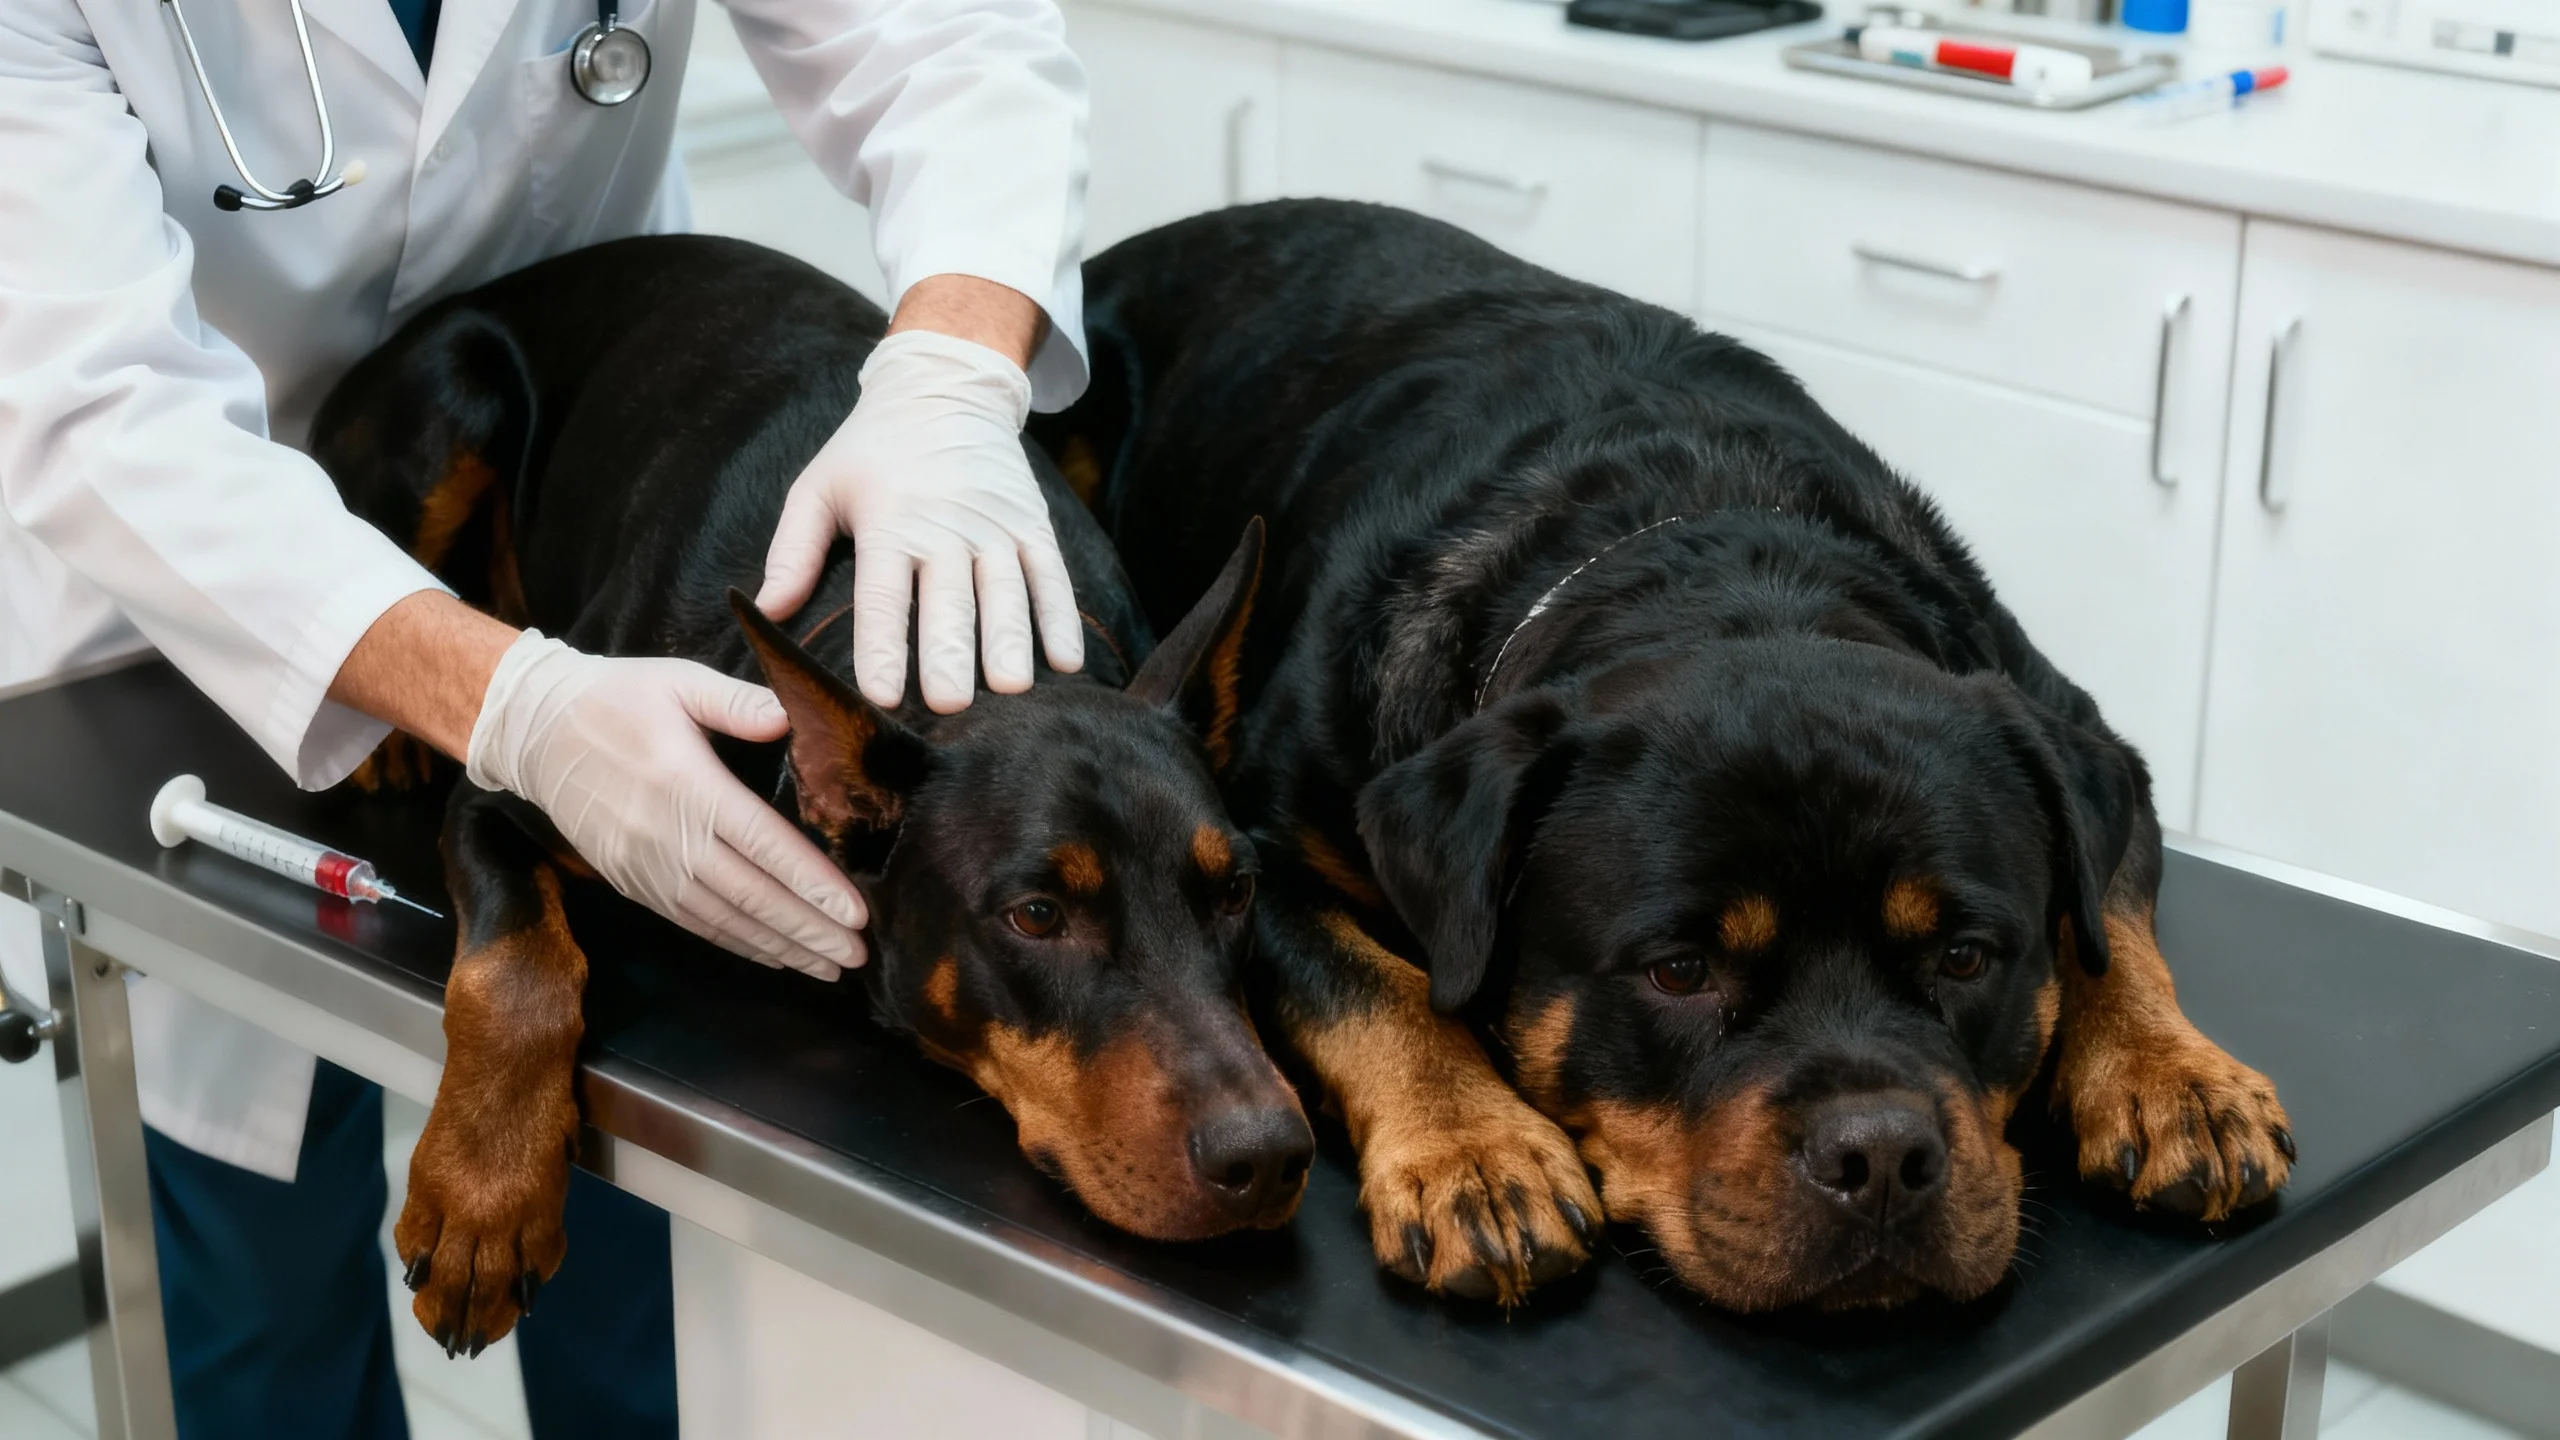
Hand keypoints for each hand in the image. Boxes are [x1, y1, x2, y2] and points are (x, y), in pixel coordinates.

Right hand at [466, 631, 867, 978]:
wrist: (534, 731)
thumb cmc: (617, 698)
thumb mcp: (678, 681)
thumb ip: (736, 701)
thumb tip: (788, 718)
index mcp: (689, 786)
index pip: (764, 845)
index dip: (812, 882)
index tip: (856, 912)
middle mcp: (669, 838)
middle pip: (753, 895)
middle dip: (810, 930)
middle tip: (859, 955)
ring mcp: (648, 868)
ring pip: (726, 920)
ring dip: (781, 947)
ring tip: (829, 968)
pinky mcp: (634, 883)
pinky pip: (695, 922)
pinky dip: (738, 943)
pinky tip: (775, 955)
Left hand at [754, 328, 1082, 712]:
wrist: (944, 388)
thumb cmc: (872, 449)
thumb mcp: (819, 485)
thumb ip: (794, 551)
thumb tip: (766, 612)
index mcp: (888, 522)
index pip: (883, 595)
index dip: (882, 646)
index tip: (882, 695)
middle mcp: (945, 528)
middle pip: (949, 601)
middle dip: (950, 654)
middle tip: (952, 704)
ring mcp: (995, 527)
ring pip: (1006, 592)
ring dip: (1010, 641)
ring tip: (1013, 688)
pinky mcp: (1032, 525)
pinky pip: (1051, 576)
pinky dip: (1061, 616)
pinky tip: (1066, 659)